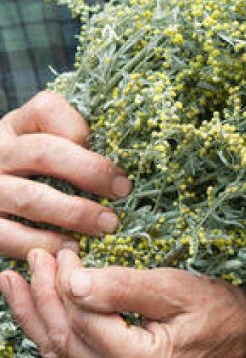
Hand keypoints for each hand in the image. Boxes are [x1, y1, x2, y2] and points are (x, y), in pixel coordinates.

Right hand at [0, 91, 129, 257]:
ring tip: (107, 224)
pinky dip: (44, 243)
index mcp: (17, 125)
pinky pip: (10, 236)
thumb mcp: (48, 141)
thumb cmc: (34, 167)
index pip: (46, 110)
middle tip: (122, 190)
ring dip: (75, 214)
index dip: (79, 128)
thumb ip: (76, 141)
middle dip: (90, 171)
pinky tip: (72, 247)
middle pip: (45, 153)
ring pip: (31, 198)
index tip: (109, 149)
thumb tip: (123, 161)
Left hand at [0, 249, 245, 357]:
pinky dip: (54, 336)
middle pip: (65, 339)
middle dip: (43, 296)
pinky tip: (39, 314)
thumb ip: (125, 286)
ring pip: (62, 355)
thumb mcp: (178, 290)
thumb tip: (74, 280)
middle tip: (35, 257)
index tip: (63, 249)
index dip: (65, 281)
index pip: (84, 319)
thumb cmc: (223, 313)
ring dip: (36, 317)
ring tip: (15, 284)